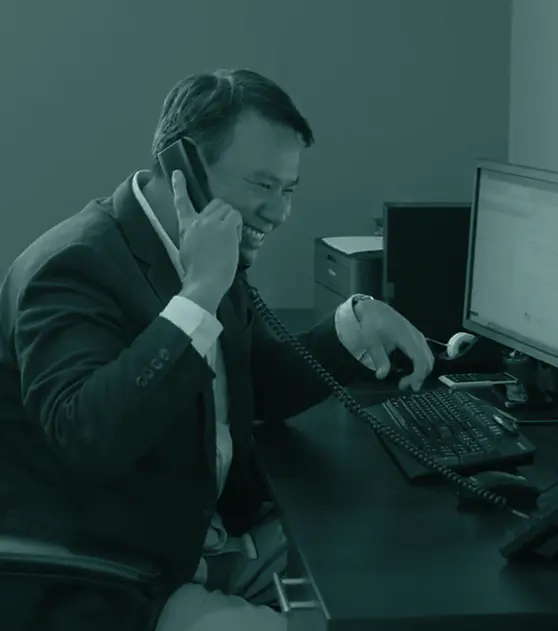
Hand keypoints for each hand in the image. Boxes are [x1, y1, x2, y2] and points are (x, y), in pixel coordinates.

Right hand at [172, 170, 241, 310]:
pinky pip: (236, 217)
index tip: (178, 173)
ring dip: (232, 221)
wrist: (204, 282)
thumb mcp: (186, 251)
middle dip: (223, 214)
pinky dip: (238, 227)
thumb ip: (193, 237)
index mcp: (185, 227)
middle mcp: (198, 221)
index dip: (179, 186)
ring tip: (230, 239)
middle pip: (215, 204)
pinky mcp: (225, 229)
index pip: (181, 202)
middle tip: (225, 232)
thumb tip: (204, 235)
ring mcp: (212, 224)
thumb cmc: (196, 273)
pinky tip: (235, 240)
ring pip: (228, 209)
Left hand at [355, 299, 433, 390]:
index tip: (408, 386)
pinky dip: (420, 364)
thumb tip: (382, 376)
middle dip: (419, 377)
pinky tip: (409, 371)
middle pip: (428, 361)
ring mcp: (418, 336)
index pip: (420, 360)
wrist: (375, 309)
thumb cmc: (372, 323)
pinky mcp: (416, 337)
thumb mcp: (371, 342)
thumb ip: (379, 359)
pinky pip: (425, 353)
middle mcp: (417, 337)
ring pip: (428, 358)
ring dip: (420, 371)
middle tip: (403, 386)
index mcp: (407, 337)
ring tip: (406, 381)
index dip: (418, 376)